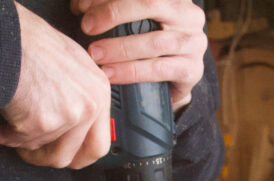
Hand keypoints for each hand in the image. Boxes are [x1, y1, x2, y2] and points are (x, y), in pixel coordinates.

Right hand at [0, 2, 111, 168]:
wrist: (7, 37)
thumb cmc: (32, 44)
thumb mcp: (73, 66)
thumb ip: (80, 97)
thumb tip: (76, 126)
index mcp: (99, 94)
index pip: (98, 145)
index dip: (78, 157)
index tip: (65, 157)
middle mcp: (88, 107)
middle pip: (69, 157)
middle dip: (45, 159)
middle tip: (31, 152)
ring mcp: (66, 117)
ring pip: (40, 151)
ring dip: (19, 145)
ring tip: (6, 130)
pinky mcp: (40, 123)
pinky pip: (16, 142)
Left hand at [73, 0, 206, 109]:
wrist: (174, 80)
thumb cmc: (148, 44)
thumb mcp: (136, 20)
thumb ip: (116, 10)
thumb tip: (79, 6)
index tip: (80, 7)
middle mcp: (188, 14)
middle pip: (151, 4)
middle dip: (114, 13)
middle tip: (87, 26)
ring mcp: (194, 43)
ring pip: (155, 41)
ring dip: (120, 47)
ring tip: (95, 54)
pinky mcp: (193, 70)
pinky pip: (159, 69)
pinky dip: (131, 72)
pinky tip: (111, 74)